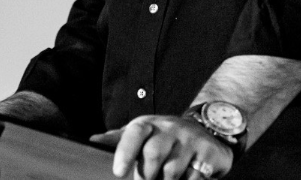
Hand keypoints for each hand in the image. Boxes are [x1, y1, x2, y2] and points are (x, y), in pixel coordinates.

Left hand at [90, 115, 233, 179]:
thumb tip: (93, 142)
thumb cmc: (165, 136)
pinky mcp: (208, 154)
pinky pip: (194, 178)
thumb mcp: (143, 132)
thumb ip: (119, 139)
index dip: (126, 150)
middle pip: (153, 153)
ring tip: (164, 179)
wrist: (206, 127)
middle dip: (146, 175)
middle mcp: (170, 129)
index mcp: (149, 125)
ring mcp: (190, 140)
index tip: (118, 171)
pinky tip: (185, 178)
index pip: (135, 132)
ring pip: (172, 171)